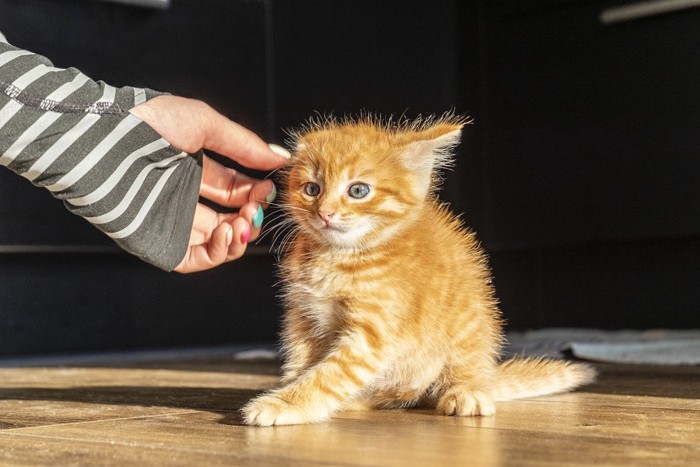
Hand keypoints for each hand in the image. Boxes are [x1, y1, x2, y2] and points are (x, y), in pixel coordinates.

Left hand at [129, 95, 289, 272]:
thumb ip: (244, 144)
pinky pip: (196, 258)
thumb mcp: (205, 124)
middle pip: (229, 217)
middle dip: (251, 215)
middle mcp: (183, 197)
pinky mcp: (159, 243)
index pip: (233, 190)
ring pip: (217, 242)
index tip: (270, 188)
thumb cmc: (149, 123)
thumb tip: (280, 157)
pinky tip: (229, 234)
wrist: (106, 139)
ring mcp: (172, 222)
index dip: (255, 192)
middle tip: (258, 208)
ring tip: (245, 222)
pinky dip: (219, 252)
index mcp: (192, 170)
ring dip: (239, 236)